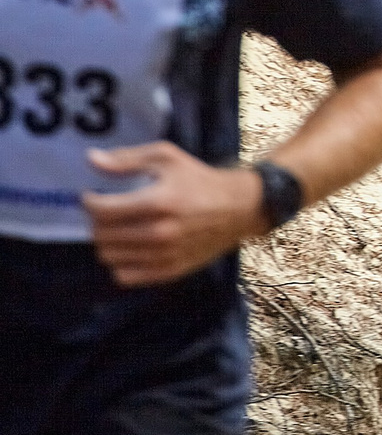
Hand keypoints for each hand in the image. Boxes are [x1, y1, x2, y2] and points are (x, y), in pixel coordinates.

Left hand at [81, 143, 264, 286]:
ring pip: (109, 256)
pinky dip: (121, 263)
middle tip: (108, 212)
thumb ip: (127, 159)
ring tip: (119, 229)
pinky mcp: (169, 271)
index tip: (92, 196)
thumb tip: (91, 160)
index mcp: (159, 201)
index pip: (102, 210)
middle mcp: (160, 232)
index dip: (89, 201)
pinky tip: (131, 247)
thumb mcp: (167, 158)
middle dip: (97, 221)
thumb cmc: (199, 179)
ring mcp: (165, 255)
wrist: (240, 208)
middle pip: (102, 234)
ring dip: (108, 241)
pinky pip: (124, 276)